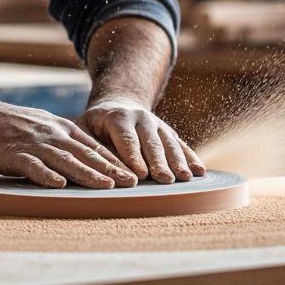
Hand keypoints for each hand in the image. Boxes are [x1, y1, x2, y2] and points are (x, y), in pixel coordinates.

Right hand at [0, 100, 138, 188]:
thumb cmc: (7, 127)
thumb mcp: (41, 129)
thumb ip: (61, 143)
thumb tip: (83, 159)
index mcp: (59, 129)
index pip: (93, 147)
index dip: (114, 162)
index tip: (133, 175)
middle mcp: (50, 134)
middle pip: (85, 154)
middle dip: (110, 169)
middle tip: (131, 183)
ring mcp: (32, 143)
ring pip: (64, 160)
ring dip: (86, 173)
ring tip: (105, 185)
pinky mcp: (12, 153)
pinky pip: (31, 165)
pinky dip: (46, 175)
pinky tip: (58, 185)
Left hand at [79, 98, 204, 183]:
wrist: (118, 105)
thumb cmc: (96, 125)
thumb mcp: (84, 129)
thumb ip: (89, 146)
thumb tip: (96, 170)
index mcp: (118, 117)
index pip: (126, 138)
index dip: (133, 157)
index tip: (140, 175)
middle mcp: (141, 118)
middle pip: (151, 142)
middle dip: (158, 162)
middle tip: (164, 179)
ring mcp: (158, 124)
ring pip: (169, 143)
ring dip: (179, 161)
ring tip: (186, 178)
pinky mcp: (168, 132)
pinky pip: (181, 145)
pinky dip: (191, 158)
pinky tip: (200, 172)